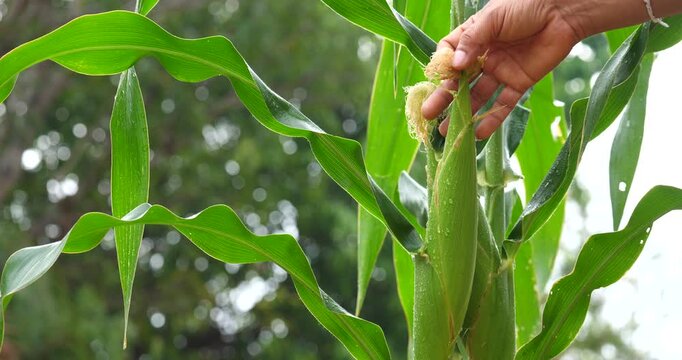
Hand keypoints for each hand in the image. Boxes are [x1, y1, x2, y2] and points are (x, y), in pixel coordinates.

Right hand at [421, 0, 581, 138]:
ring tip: (448, 130)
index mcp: (474, 37)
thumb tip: (454, 66)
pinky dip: (492, 119)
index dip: (442, 66)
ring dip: (463, 113)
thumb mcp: (493, 18)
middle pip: (459, 80)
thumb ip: (472, 41)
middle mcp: (484, 56)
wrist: (562, 11)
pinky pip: (504, 104)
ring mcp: (501, 71)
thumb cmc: (525, 5)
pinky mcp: (520, 83)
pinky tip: (479, 133)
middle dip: (444, 97)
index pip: (449, 54)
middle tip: (429, 113)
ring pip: (478, 96)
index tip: (438, 76)